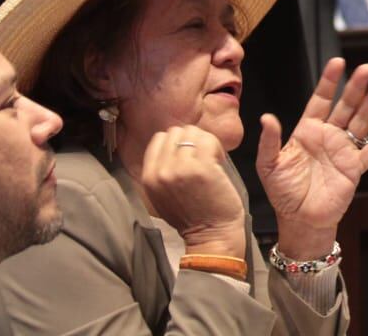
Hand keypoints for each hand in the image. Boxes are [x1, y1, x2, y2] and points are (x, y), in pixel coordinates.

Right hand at [140, 125, 246, 257]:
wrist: (211, 235)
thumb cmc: (192, 216)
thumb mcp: (163, 194)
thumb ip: (163, 170)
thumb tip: (175, 143)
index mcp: (148, 176)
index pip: (159, 138)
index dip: (178, 143)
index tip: (189, 155)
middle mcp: (160, 171)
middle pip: (176, 132)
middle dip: (192, 140)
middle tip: (203, 158)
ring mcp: (180, 168)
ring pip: (193, 132)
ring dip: (205, 142)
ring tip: (211, 160)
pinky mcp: (201, 167)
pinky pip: (209, 140)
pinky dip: (217, 147)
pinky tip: (219, 163)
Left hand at [256, 58, 367, 259]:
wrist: (300, 220)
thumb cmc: (283, 193)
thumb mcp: (269, 165)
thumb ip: (270, 141)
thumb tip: (266, 117)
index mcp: (308, 131)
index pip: (321, 100)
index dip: (329, 82)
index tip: (338, 63)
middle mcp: (328, 136)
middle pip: (346, 105)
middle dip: (357, 86)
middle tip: (367, 68)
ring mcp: (344, 151)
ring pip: (362, 120)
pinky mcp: (355, 168)